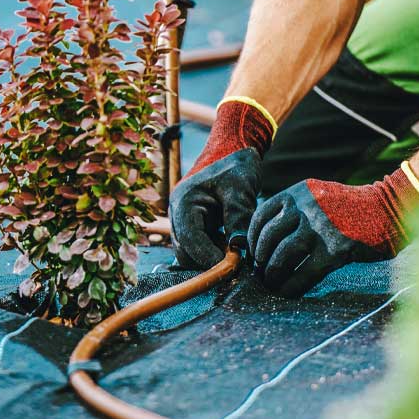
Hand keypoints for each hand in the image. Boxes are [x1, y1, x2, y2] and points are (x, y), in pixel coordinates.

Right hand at [169, 99, 274, 269]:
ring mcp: (184, 221)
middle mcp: (178, 214)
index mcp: (184, 202)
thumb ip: (238, 217)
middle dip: (209, 261)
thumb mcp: (240, 189)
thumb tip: (239, 248)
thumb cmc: (236, 165)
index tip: (230, 268)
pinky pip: (200, 247)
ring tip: (236, 253)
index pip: (190, 240)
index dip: (208, 258)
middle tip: (238, 263)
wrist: (234, 150)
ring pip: (192, 253)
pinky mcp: (195, 225)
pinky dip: (214, 251)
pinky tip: (232, 246)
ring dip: (212, 257)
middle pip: (186, 252)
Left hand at [247, 169, 418, 295]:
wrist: (389, 209)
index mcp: (298, 193)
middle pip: (268, 239)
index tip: (254, 253)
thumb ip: (294, 210)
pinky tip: (289, 292)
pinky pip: (303, 274)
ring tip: (273, 284)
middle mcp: (305, 208)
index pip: (261, 216)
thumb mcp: (318, 196)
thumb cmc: (351, 208)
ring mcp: (319, 229)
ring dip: (273, 276)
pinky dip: (292, 286)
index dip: (252, 239)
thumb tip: (266, 237)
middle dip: (261, 260)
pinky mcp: (334, 251)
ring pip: (281, 257)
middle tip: (262, 273)